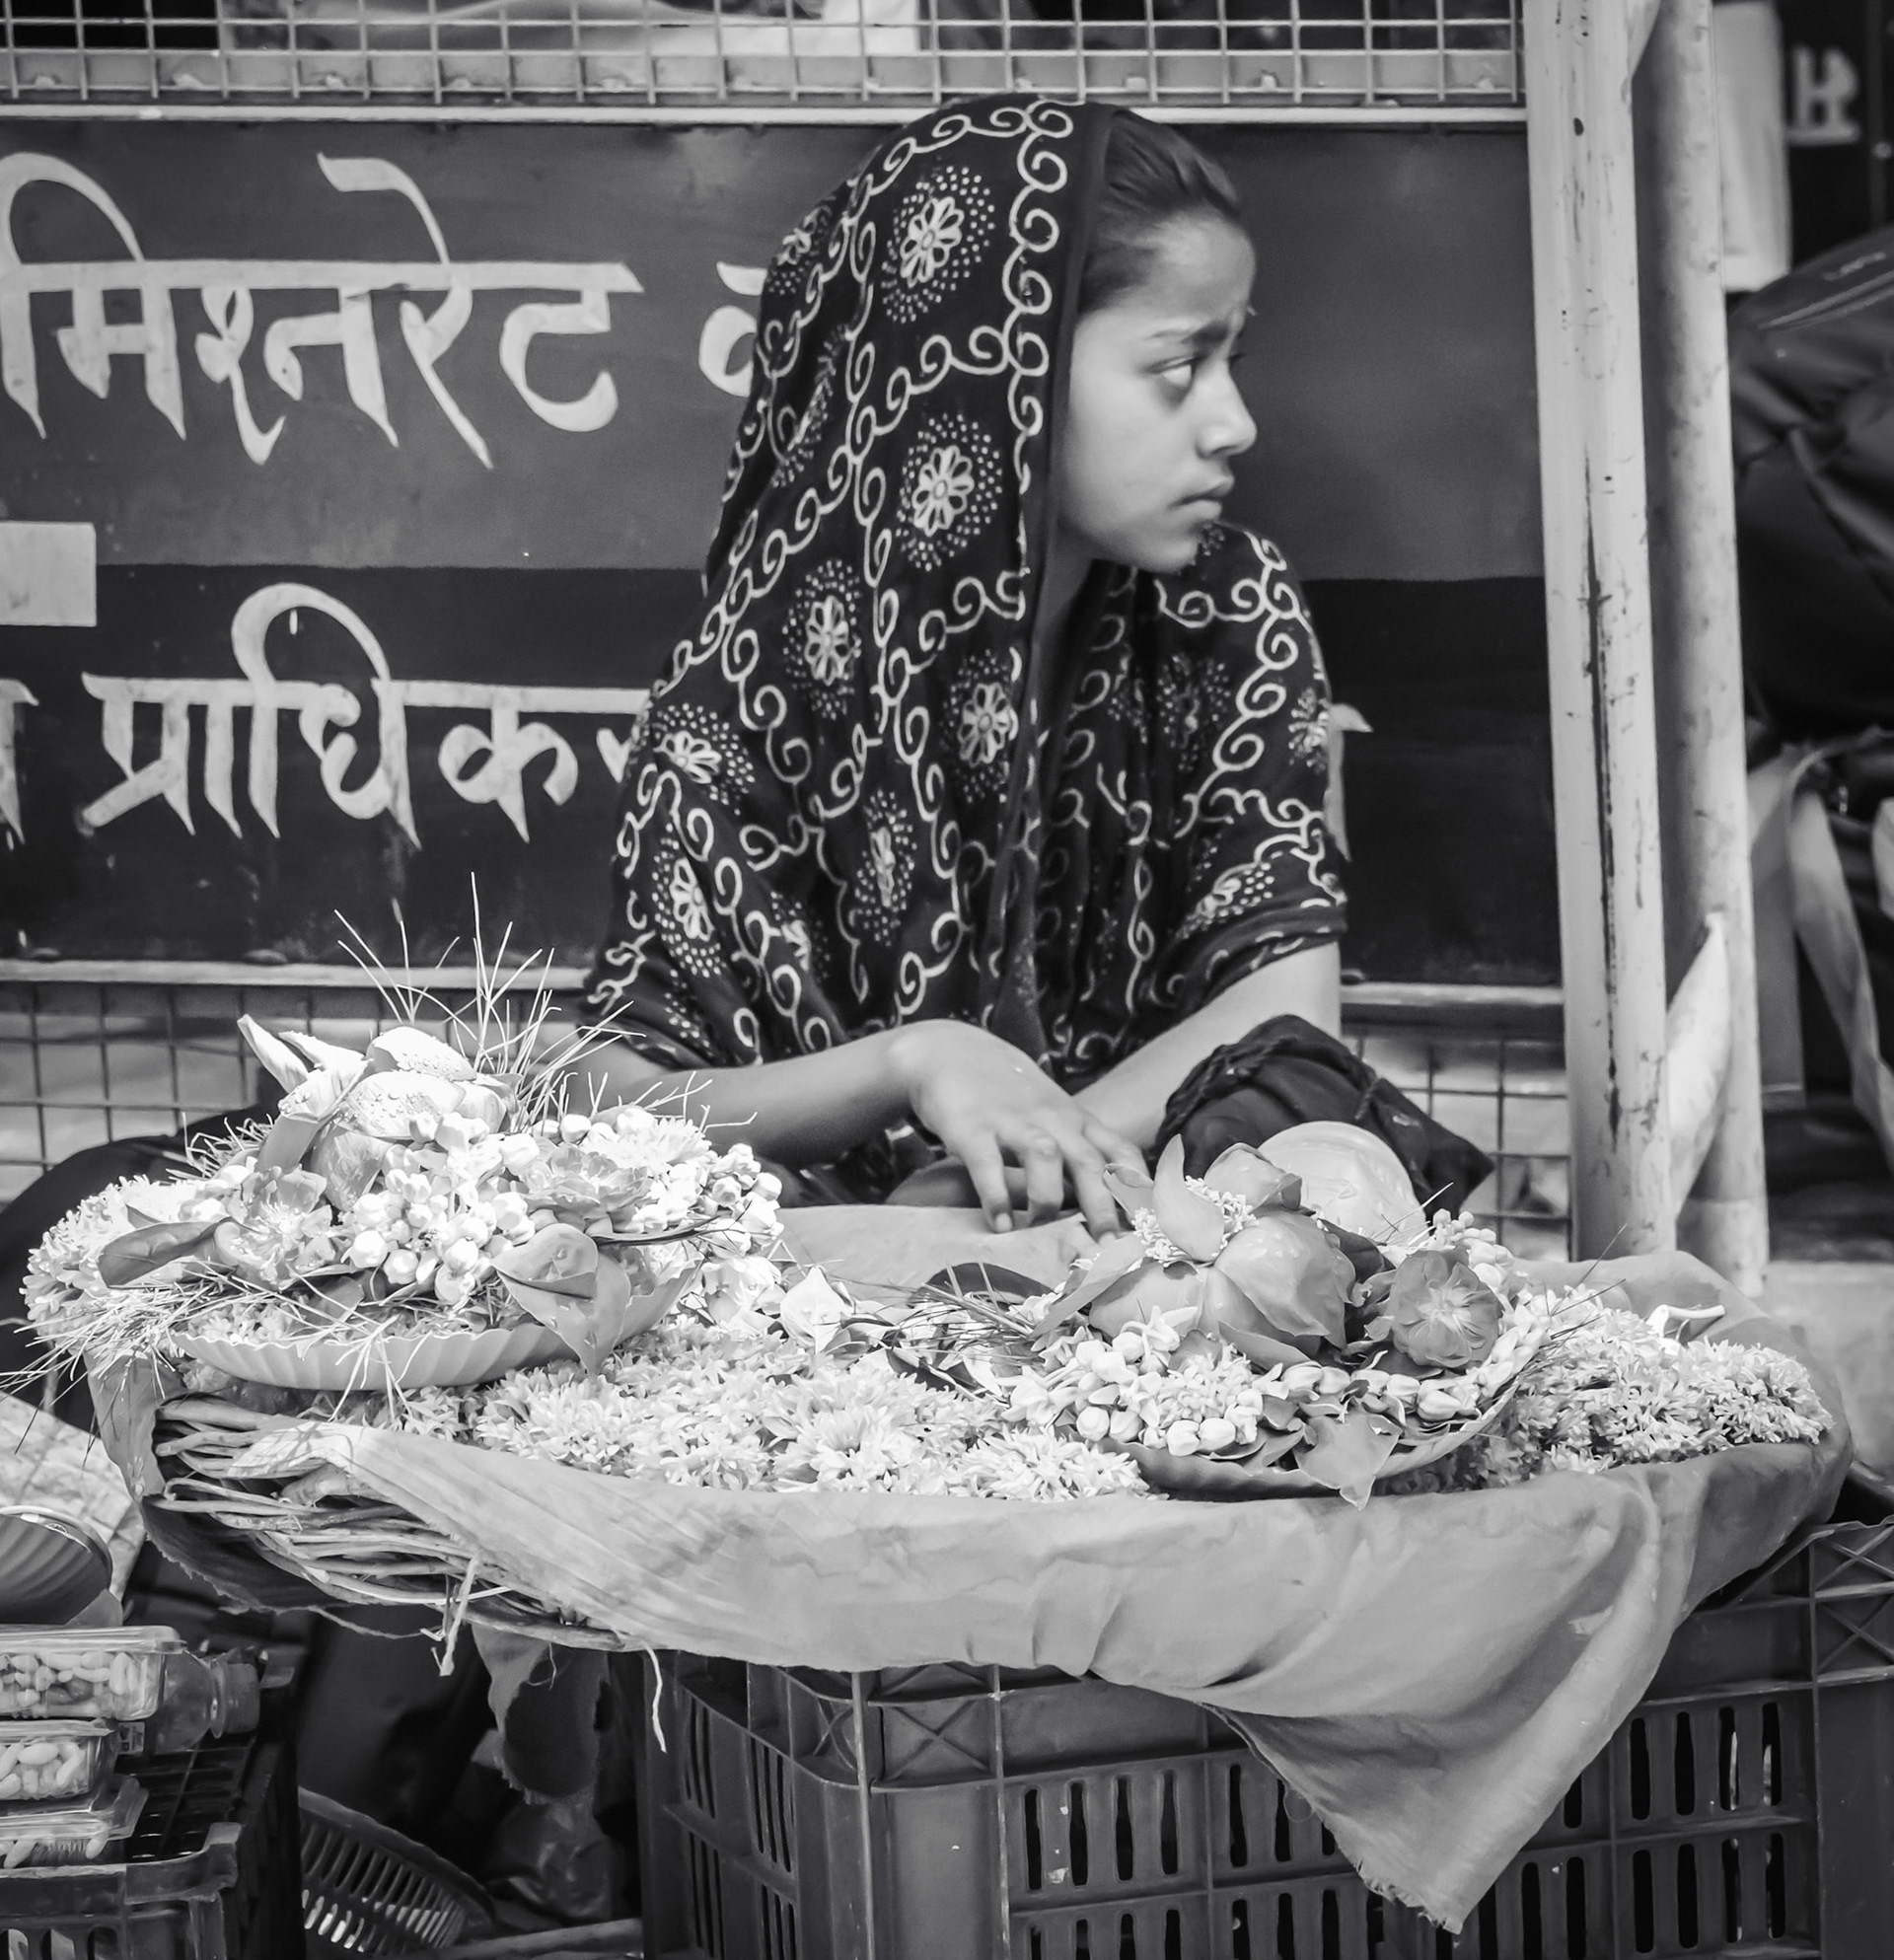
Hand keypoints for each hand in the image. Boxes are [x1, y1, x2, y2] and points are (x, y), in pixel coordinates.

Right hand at [887, 1021, 1145, 1235]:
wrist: (952, 1052)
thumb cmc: (1010, 1096)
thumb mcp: (1053, 1116)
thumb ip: (1077, 1152)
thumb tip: (1110, 1208)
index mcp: (1076, 1121)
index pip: (1121, 1151)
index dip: (1139, 1188)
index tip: (1153, 1225)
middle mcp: (1052, 1121)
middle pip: (1088, 1162)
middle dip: (1103, 1205)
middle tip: (1110, 1248)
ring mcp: (1013, 1122)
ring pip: (1044, 1157)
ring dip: (1047, 1200)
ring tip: (1040, 1232)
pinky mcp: (972, 1127)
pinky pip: (987, 1164)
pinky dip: (995, 1196)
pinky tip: (999, 1225)